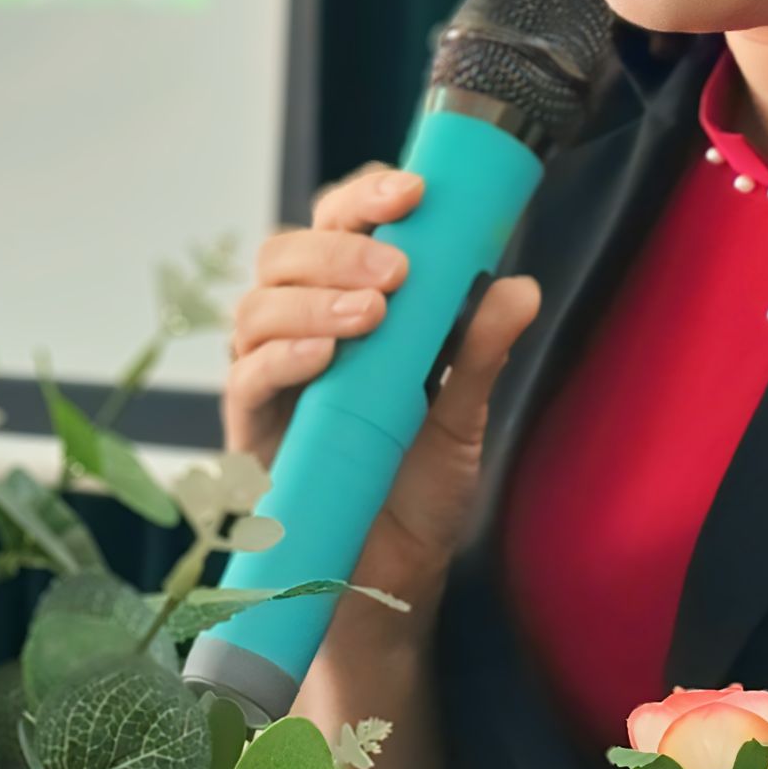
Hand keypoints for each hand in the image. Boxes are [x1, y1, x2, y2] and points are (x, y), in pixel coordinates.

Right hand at [222, 162, 543, 628]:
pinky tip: (326, 359)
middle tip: (396, 269)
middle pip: (287, 250)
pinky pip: (246, 375)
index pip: (339, 224)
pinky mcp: (248, 426)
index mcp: (346, 304)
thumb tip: (521, 286)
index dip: (367, 196)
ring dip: (314, 298)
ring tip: (371, 316)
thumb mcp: (462, 416)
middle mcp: (297, 327)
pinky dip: (283, 357)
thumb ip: (478, 351)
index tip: (415, 190)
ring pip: (258, 303)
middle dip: (339, 245)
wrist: (390, 578)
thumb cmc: (416, 488)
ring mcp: (267, 373)